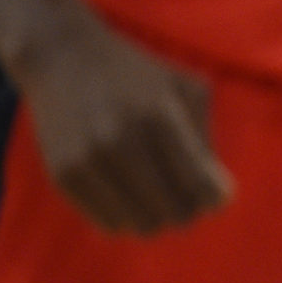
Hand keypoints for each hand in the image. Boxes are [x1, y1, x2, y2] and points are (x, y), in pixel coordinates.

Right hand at [9, 8, 232, 234]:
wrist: (63, 58)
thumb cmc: (137, 74)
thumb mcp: (185, 88)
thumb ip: (204, 139)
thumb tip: (218, 197)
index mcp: (158, 116)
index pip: (198, 184)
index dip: (215, 199)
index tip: (217, 195)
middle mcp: (120, 141)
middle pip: (173, 211)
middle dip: (189, 211)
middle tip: (188, 196)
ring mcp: (88, 160)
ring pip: (141, 224)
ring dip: (158, 217)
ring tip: (160, 196)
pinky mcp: (64, 175)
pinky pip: (108, 222)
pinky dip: (127, 216)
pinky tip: (131, 196)